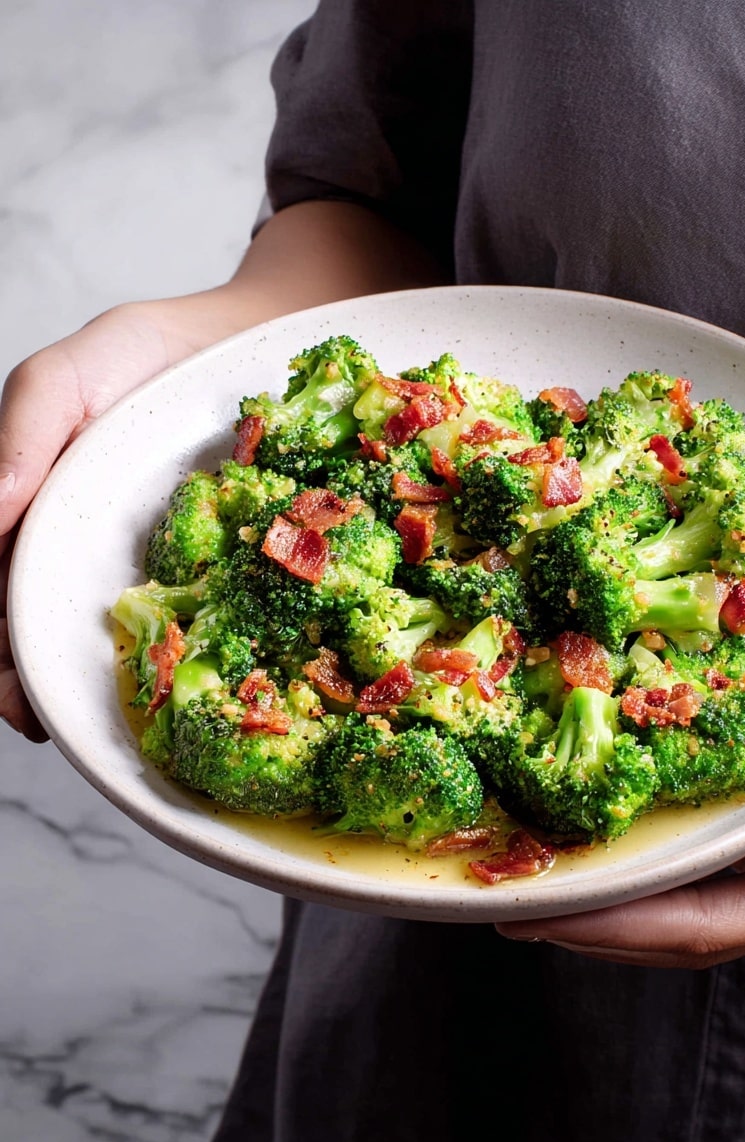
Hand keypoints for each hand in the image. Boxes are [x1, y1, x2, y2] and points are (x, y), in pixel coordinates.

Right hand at [0, 299, 237, 739]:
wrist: (249, 343)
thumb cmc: (145, 353)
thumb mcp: (66, 377)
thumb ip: (20, 432)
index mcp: (36, 513)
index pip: (0, 589)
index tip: (5, 682)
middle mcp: (82, 548)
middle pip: (38, 623)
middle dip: (25, 676)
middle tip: (33, 714)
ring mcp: (144, 564)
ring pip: (102, 636)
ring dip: (83, 682)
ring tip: (84, 724)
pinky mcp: (203, 566)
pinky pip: (181, 618)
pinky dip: (166, 657)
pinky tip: (166, 689)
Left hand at [498, 645, 744, 967]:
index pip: (703, 925)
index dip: (617, 929)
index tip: (545, 918)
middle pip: (684, 930)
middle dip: (599, 928)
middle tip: (517, 908)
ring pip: (696, 904)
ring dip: (622, 904)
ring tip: (555, 885)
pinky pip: (715, 865)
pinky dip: (661, 864)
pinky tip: (631, 840)